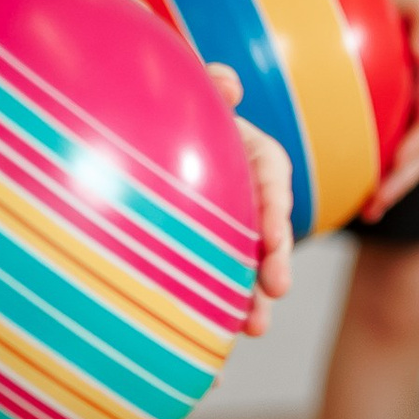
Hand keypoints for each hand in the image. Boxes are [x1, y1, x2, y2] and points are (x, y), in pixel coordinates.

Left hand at [205, 69, 293, 332]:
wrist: (143, 131)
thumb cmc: (179, 110)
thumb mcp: (195, 94)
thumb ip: (212, 86)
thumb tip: (228, 84)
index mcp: (255, 159)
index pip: (271, 185)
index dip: (275, 214)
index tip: (274, 242)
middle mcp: (249, 197)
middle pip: (266, 234)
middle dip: (271, 267)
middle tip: (274, 298)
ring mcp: (229, 228)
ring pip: (244, 265)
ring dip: (250, 299)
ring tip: (252, 329)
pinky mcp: (206, 250)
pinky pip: (213, 280)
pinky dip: (212, 309)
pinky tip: (211, 334)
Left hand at [367, 0, 418, 213]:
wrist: (393, 11)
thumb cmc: (405, 8)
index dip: (418, 145)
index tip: (399, 161)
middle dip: (401, 181)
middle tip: (377, 202)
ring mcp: (409, 123)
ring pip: (403, 164)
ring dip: (388, 189)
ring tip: (367, 210)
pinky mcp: (390, 127)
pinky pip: (382, 156)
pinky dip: (371, 177)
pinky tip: (349, 195)